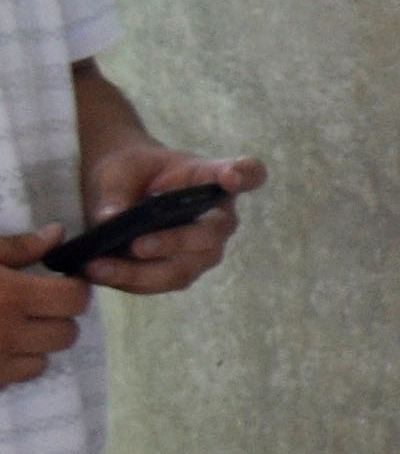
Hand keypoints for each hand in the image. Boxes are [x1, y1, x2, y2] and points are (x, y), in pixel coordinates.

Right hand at [0, 260, 84, 389]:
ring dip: (35, 346)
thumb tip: (57, 235)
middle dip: (57, 319)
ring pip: (43, 360)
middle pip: (66, 333)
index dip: (73, 289)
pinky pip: (16, 379)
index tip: (60, 284)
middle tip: (34, 308)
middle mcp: (10, 334)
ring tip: (10, 329)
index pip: (75, 299)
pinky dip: (12, 366)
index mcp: (13, 297)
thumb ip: (18, 248)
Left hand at [63, 144, 262, 295]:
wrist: (119, 190)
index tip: (230, 177)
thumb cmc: (128, 171)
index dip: (244, 176)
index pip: (248, 173)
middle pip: (213, 233)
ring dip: (143, 272)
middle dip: (176, 243)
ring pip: (185, 268)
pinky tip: (97, 273)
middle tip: (137, 245)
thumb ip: (115, 191)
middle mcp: (217, 217)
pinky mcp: (179, 271)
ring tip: (100, 268)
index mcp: (210, 179)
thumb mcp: (116, 171)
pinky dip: (128, 281)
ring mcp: (202, 249)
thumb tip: (110, 219)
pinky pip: (160, 283)